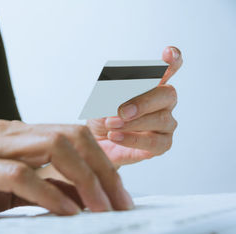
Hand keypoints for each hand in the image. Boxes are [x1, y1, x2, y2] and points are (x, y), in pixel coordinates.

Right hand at [0, 120, 132, 221]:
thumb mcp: (10, 187)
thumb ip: (44, 185)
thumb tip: (83, 196)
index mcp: (18, 134)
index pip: (74, 133)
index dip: (105, 156)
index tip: (123, 187)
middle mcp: (8, 132)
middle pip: (72, 135)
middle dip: (103, 169)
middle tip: (120, 201)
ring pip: (53, 147)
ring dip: (84, 180)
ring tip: (101, 208)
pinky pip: (21, 175)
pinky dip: (49, 194)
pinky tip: (66, 212)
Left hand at [87, 46, 182, 167]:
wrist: (96, 143)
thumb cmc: (103, 118)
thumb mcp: (102, 102)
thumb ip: (113, 95)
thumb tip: (121, 100)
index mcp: (152, 85)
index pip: (168, 69)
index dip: (172, 61)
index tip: (168, 53)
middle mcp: (163, 103)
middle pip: (167, 94)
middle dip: (144, 102)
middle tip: (122, 111)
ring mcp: (166, 124)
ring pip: (161, 120)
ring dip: (134, 123)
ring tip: (111, 125)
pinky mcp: (162, 144)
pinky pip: (154, 142)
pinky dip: (132, 139)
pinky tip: (115, 136)